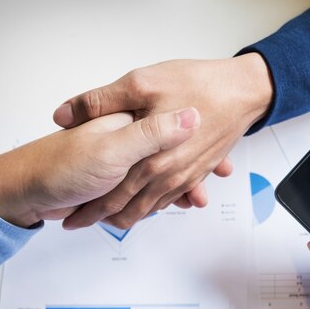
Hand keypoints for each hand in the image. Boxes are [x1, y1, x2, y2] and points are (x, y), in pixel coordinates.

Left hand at [52, 53, 272, 228]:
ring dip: (131, 216)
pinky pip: (175, 197)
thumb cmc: (199, 86)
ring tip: (110, 221)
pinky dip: (159, 206)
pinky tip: (152, 206)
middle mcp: (169, 173)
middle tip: (81, 222)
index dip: (88, 209)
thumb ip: (101, 103)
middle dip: (103, 218)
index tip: (67, 216)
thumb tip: (65, 113)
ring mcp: (186, 175)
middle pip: (130, 207)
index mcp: (150, 158)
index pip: (112, 196)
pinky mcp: (200, 170)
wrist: (244, 92)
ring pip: (153, 207)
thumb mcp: (140, 86)